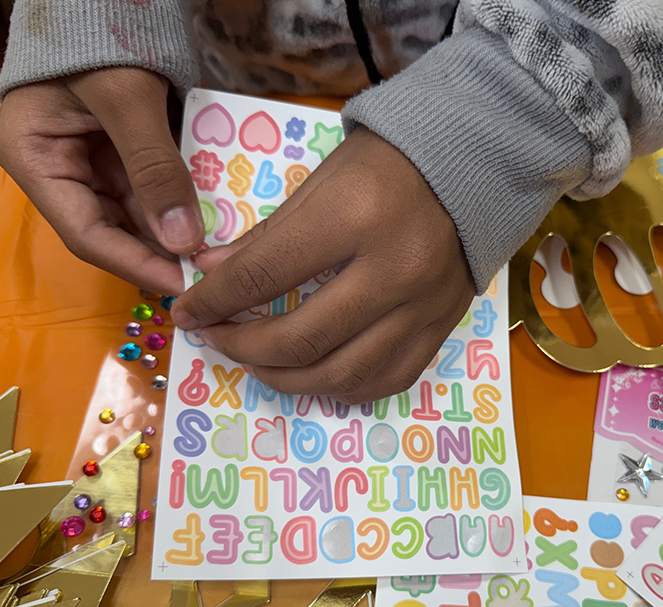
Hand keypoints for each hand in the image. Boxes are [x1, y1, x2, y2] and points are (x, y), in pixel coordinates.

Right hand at [0, 67, 202, 294]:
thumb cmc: (102, 36)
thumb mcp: (127, 100)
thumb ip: (154, 168)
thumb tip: (183, 242)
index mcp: (36, 160)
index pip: (86, 234)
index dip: (136, 264)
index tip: (183, 283)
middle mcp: (61, 169)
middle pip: (116, 230)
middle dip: (164, 251)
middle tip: (212, 272)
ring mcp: (93, 160)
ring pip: (140, 214)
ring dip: (178, 231)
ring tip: (221, 251)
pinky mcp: (124, 151)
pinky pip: (156, 187)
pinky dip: (184, 202)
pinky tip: (217, 219)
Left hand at [172, 126, 475, 402]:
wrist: (475, 165)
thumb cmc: (389, 163)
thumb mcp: (320, 182)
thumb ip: (266, 237)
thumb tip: (211, 277)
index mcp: (353, 217)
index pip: (266, 274)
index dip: (216, 299)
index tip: (187, 311)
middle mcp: (392, 270)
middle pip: (302, 337)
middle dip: (243, 347)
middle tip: (217, 339)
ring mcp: (422, 306)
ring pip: (343, 373)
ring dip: (286, 378)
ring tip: (258, 364)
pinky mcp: (442, 327)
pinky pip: (389, 379)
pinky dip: (344, 387)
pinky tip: (317, 374)